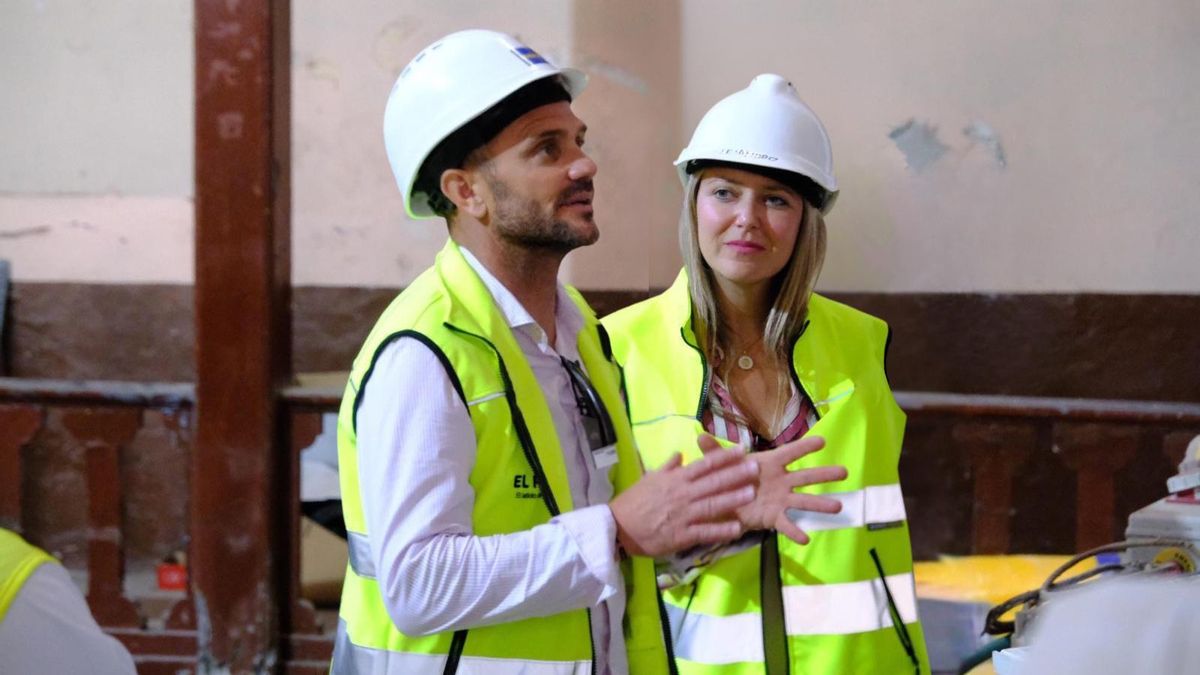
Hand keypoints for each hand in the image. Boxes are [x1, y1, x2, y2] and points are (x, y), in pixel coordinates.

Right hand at [609, 447, 758, 556]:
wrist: (617, 527)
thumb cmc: (633, 502)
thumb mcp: (648, 479)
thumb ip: (667, 467)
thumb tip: (680, 454)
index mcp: (675, 479)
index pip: (704, 465)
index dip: (724, 457)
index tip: (742, 450)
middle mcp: (682, 494)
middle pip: (713, 482)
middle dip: (736, 474)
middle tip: (756, 468)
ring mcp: (683, 515)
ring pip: (712, 505)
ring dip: (733, 499)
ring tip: (752, 493)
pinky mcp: (682, 535)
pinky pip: (705, 532)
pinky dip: (721, 530)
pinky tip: (737, 528)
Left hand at [698, 433, 846, 544]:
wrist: (720, 505)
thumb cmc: (727, 479)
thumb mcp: (719, 466)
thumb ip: (713, 453)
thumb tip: (698, 436)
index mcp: (769, 464)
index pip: (790, 452)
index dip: (805, 446)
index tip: (822, 440)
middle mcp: (780, 481)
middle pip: (806, 476)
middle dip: (825, 474)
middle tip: (845, 472)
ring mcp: (780, 499)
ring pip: (804, 500)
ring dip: (820, 503)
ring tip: (838, 507)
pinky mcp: (773, 517)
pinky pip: (786, 524)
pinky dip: (794, 531)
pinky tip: (804, 539)